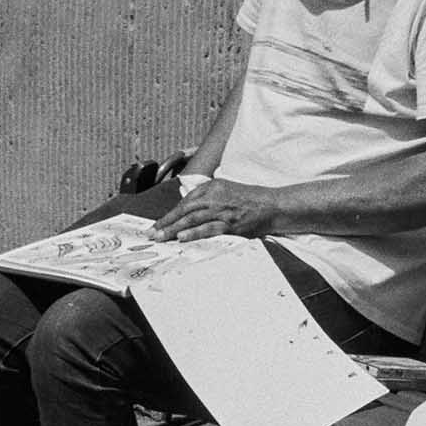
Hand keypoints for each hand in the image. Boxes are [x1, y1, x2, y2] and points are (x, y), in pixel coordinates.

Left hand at [148, 178, 280, 240]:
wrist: (272, 205)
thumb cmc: (250, 200)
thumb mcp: (226, 190)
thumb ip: (207, 198)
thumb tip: (188, 212)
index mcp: (211, 187)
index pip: (185, 202)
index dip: (169, 214)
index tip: (158, 224)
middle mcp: (214, 197)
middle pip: (185, 211)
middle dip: (166, 223)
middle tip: (152, 233)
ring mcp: (223, 211)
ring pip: (193, 220)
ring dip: (174, 229)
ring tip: (161, 237)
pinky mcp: (231, 224)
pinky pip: (209, 229)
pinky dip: (195, 233)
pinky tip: (182, 237)